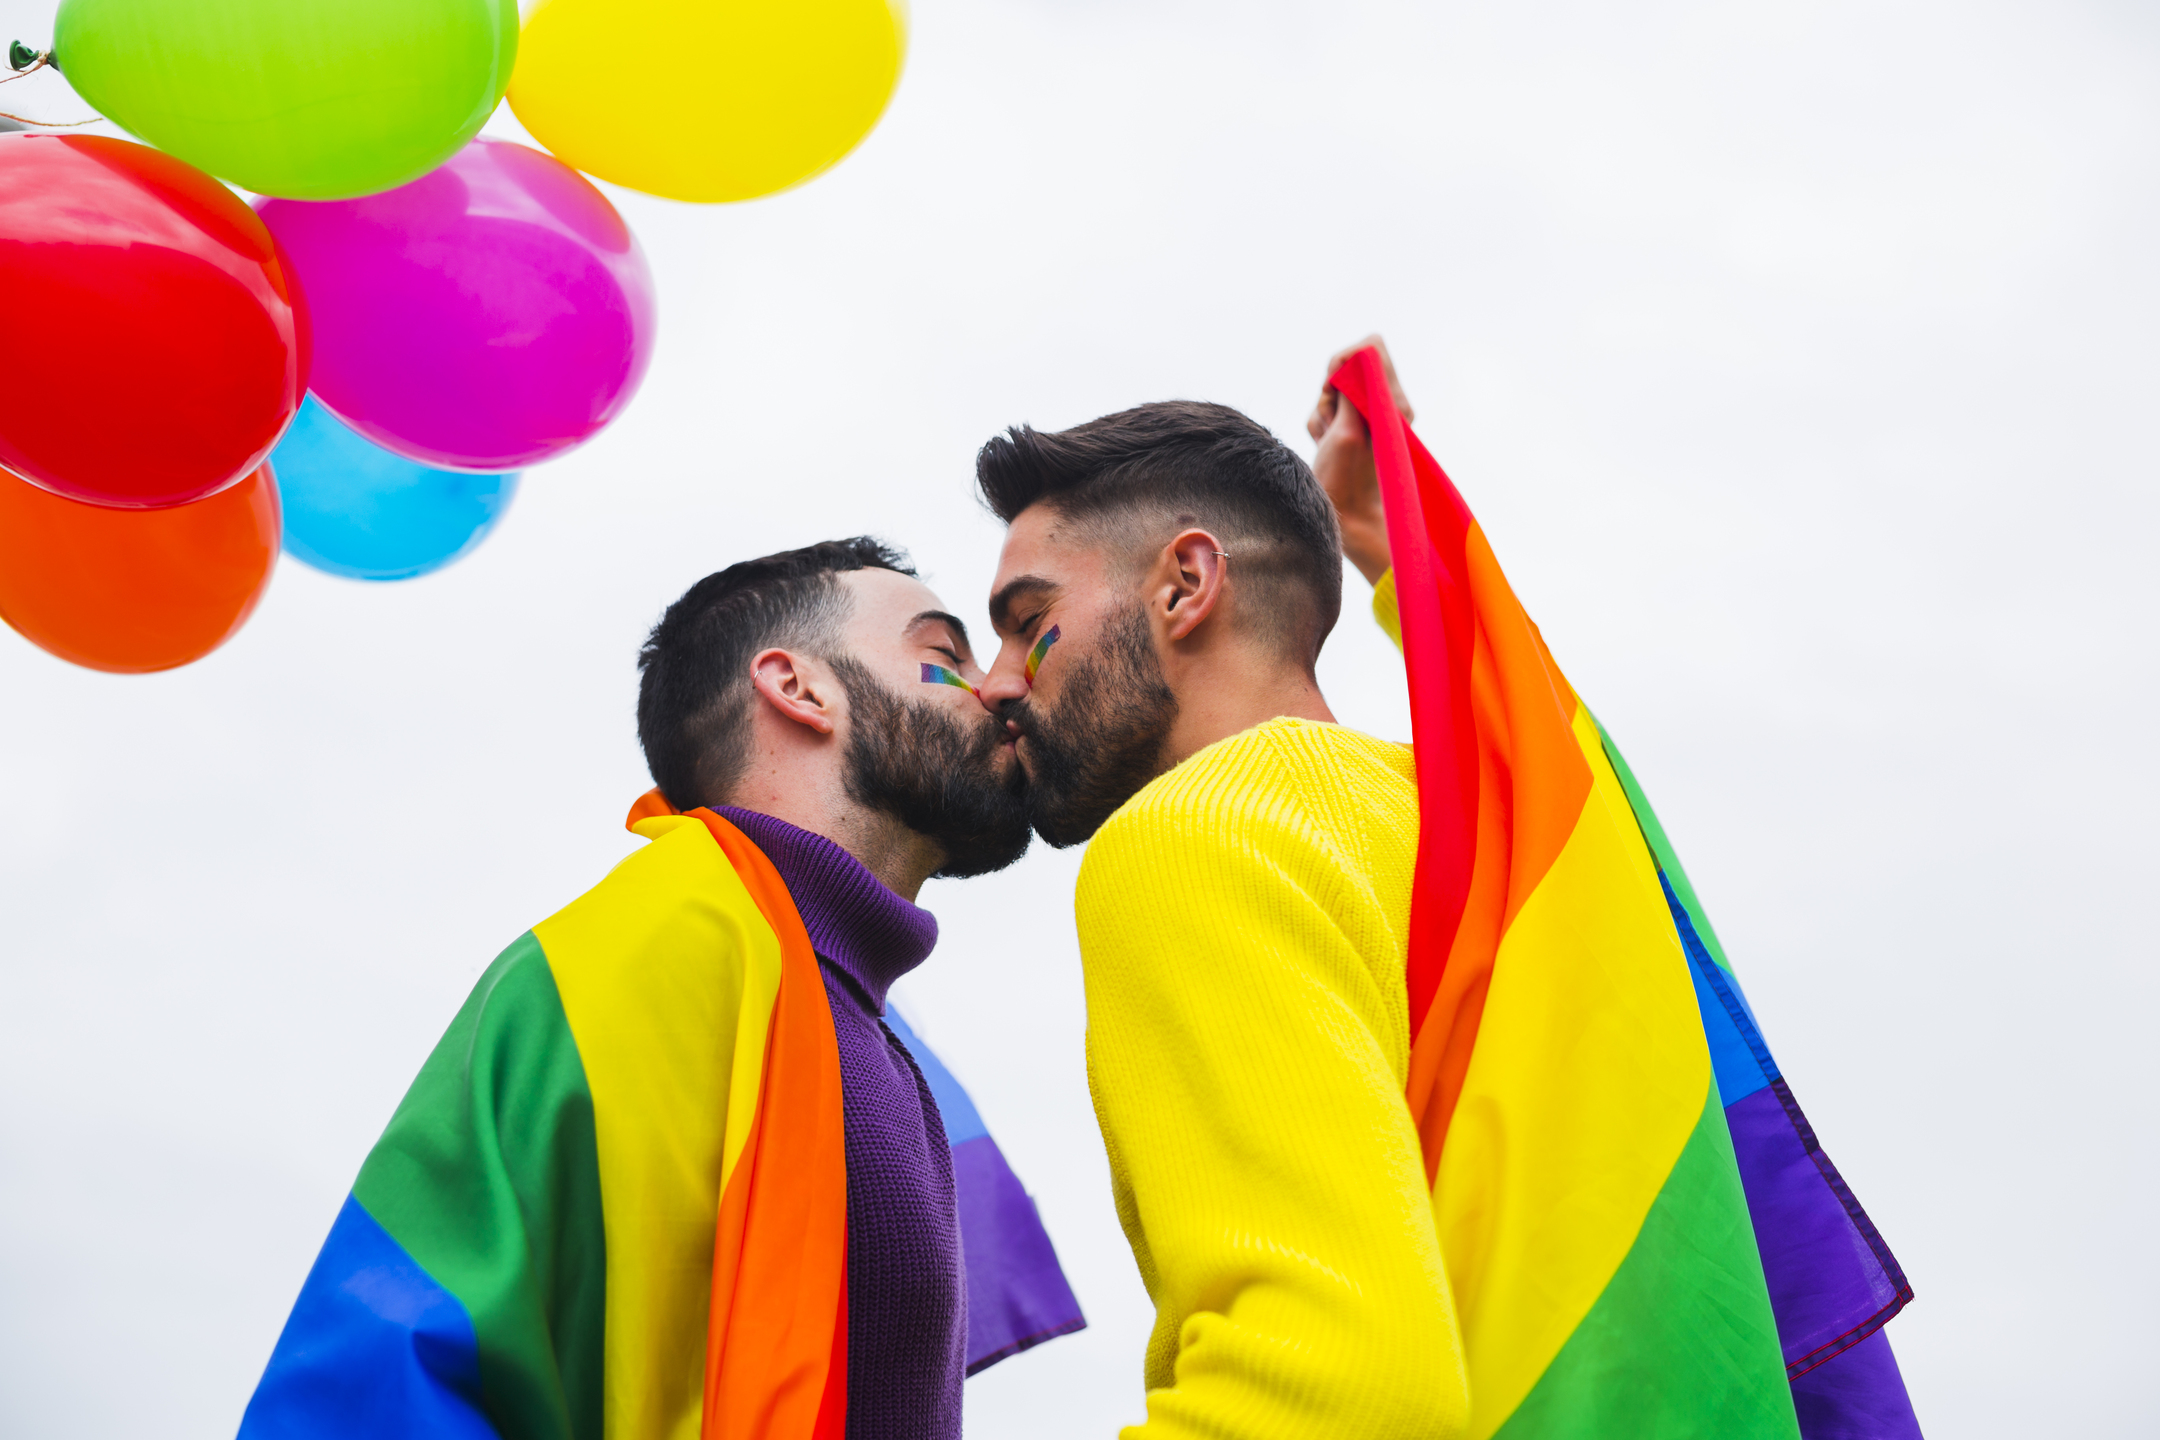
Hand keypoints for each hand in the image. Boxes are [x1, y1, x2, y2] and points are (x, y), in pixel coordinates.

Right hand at [1307, 335, 1411, 586]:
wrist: (1348, 516)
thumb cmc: (1347, 480)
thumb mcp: (1345, 432)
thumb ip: (1351, 392)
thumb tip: (1357, 357)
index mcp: (1393, 402)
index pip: (1371, 349)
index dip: (1345, 360)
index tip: (1333, 385)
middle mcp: (1385, 405)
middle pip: (1346, 368)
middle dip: (1330, 391)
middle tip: (1332, 423)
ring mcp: (1368, 415)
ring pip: (1332, 391)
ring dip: (1323, 412)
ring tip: (1328, 440)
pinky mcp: (1354, 426)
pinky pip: (1327, 410)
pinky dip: (1321, 425)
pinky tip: (1326, 445)